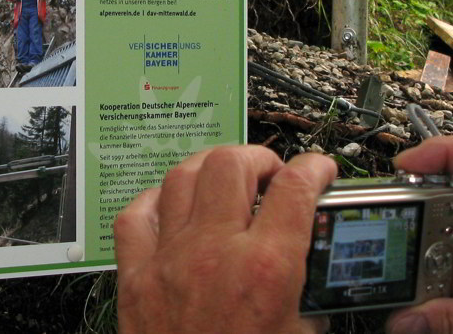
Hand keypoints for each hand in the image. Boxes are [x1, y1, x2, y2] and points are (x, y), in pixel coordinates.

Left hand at [114, 145, 336, 333]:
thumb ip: (311, 294)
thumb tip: (312, 266)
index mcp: (266, 270)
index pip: (294, 188)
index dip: (313, 168)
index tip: (317, 169)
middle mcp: (215, 253)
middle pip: (232, 165)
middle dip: (257, 158)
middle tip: (269, 174)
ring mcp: (169, 260)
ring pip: (182, 176)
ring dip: (209, 168)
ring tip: (225, 177)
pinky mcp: (135, 276)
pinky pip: (135, 215)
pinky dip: (154, 200)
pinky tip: (170, 204)